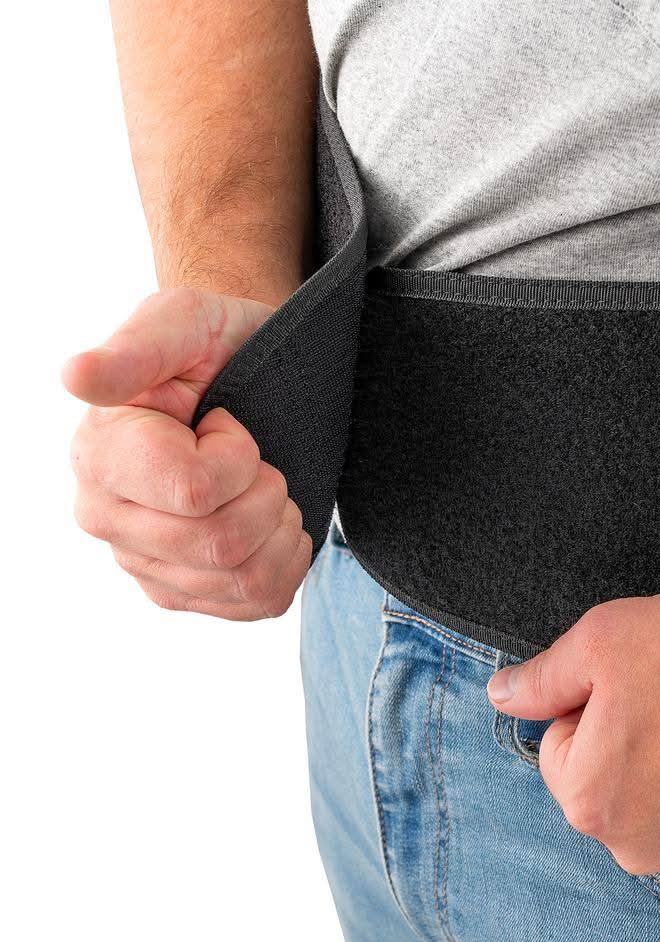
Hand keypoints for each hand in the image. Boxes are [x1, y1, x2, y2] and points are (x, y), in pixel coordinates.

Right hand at [64, 288, 310, 619]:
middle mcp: (109, 518)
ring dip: (281, 529)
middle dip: (269, 494)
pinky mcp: (183, 590)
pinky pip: (256, 603)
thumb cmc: (212, 344)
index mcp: (101, 457)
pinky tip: (274, 526)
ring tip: (267, 490)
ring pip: (245, 580)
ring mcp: (146, 562)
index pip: (195, 493)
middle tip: (261, 460)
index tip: (229, 423)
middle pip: (222, 545)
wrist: (241, 371)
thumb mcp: (183, 323)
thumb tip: (76, 376)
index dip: (240, 458)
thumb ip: (135, 351)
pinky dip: (287, 564)